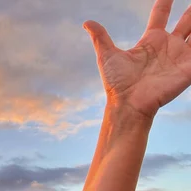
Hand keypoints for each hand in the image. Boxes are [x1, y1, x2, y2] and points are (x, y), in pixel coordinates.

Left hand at [85, 0, 190, 117]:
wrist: (129, 103)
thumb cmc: (117, 83)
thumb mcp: (107, 56)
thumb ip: (100, 37)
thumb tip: (87, 22)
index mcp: (151, 40)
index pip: (161, 15)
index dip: (166, 2)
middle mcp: (167, 46)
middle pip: (186, 22)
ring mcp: (180, 56)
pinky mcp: (189, 68)